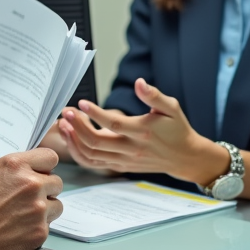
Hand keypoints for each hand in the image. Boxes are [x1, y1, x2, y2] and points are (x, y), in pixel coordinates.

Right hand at [0, 148, 63, 249]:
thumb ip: (11, 173)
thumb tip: (23, 174)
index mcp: (15, 165)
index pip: (50, 157)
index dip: (45, 167)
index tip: (41, 172)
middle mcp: (30, 183)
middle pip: (56, 182)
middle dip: (45, 190)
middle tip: (29, 198)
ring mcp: (37, 208)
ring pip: (57, 205)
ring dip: (45, 209)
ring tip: (24, 215)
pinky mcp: (40, 231)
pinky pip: (49, 225)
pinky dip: (37, 228)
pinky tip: (19, 228)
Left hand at [62, 79, 228, 184]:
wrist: (184, 157)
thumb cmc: (177, 129)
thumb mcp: (171, 108)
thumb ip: (154, 95)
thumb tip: (139, 83)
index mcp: (143, 131)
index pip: (114, 124)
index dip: (95, 114)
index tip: (81, 102)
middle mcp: (132, 148)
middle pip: (97, 142)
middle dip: (78, 127)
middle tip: (66, 112)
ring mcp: (124, 160)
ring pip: (92, 155)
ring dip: (74, 140)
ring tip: (64, 124)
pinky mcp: (120, 166)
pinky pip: (94, 163)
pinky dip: (79, 152)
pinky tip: (71, 138)